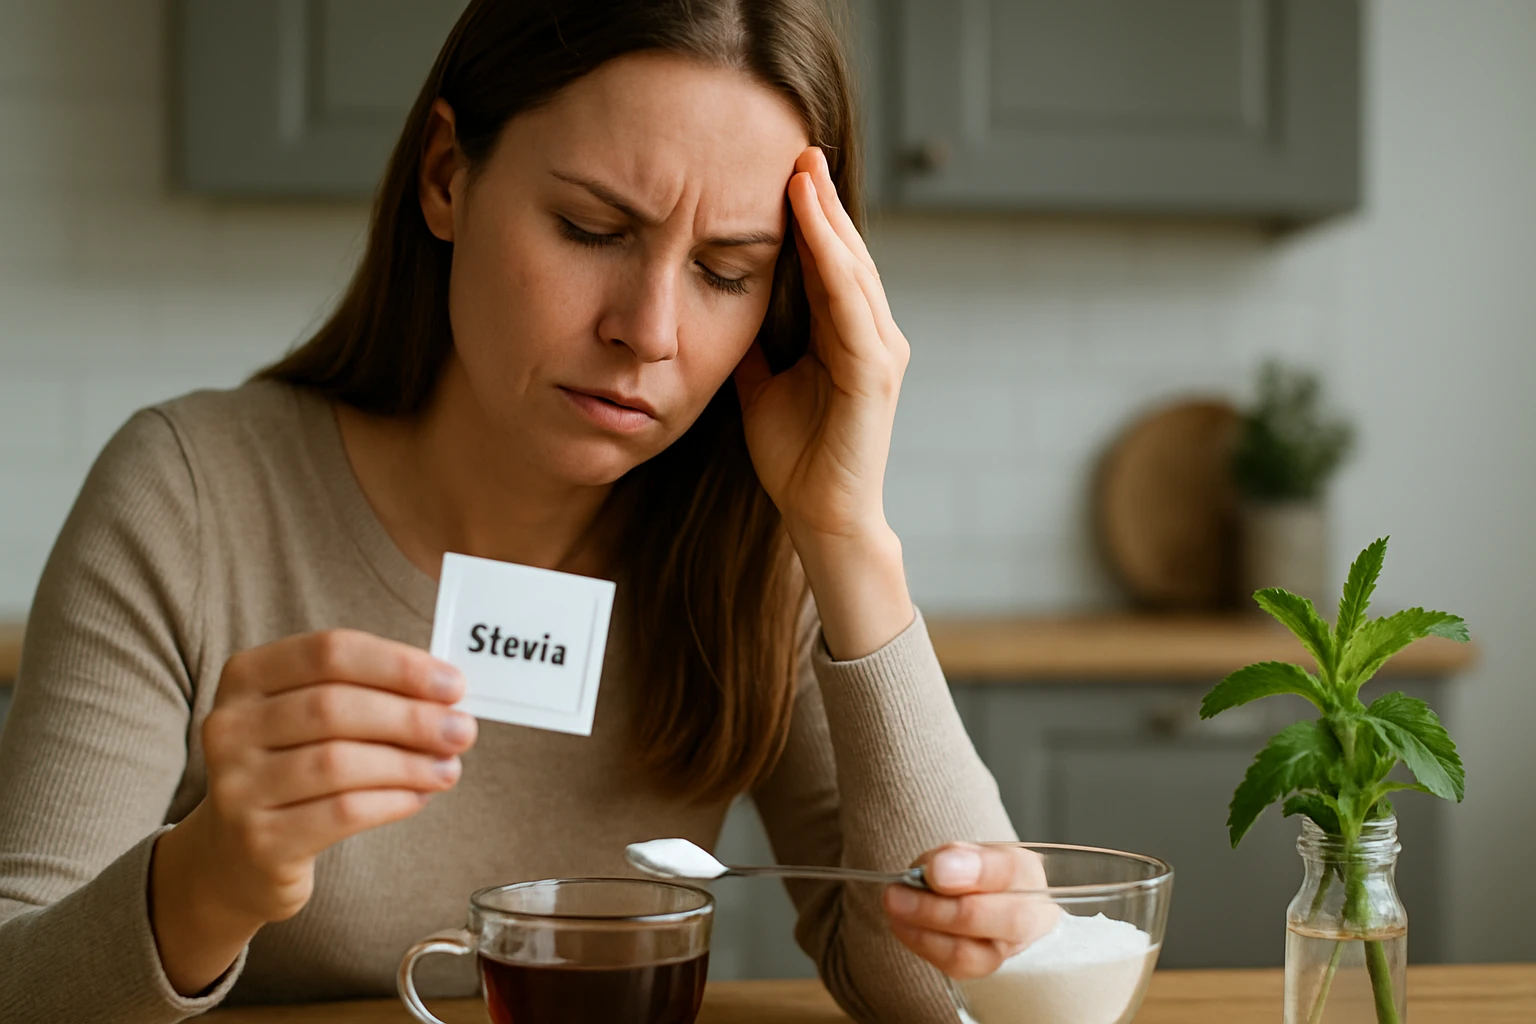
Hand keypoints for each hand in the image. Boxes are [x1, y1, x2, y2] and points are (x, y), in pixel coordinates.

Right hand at [150, 629, 476, 992]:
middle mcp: (230, 726)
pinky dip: (391, 801)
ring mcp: (236, 785)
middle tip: (463, 730)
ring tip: (449, 768)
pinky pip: (339, 812)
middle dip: (411, 718)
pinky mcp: (258, 840)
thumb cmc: (294, 768)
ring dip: (408, 763)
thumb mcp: (314, 718)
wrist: (236, 855)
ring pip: (337, 763)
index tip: (453, 685)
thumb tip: (448, 698)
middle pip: (333, 707)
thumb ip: (371, 695)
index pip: (329, 652)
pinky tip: (419, 796)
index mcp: (247, 677)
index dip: (398, 665)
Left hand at [733, 145, 908, 542]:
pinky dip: (833, 263)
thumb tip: (722, 303)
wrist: (820, 516)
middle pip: (847, 255)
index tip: (785, 171)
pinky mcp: (875, 373)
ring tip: (805, 172)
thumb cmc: (797, 457)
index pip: (829, 264)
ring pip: (853, 270)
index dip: (810, 218)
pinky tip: (814, 228)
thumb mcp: (762, 386)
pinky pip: (852, 305)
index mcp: (845, 336)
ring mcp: (880, 352)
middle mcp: (872, 335)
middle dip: (823, 202)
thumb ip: (755, 345)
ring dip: (829, 220)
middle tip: (800, 149)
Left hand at [882, 842, 1061, 978]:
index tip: (934, 869)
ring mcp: (1007, 950)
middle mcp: (1029, 917)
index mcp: (1026, 873)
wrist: (977, 898)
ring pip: (969, 952)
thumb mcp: (963, 850)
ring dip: (921, 930)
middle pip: (995, 922)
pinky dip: (920, 943)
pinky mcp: (982, 969)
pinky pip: (952, 966)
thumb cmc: (970, 869)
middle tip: (895, 895)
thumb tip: (935, 872)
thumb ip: (954, 857)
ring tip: (892, 906)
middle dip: (939, 909)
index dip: (974, 871)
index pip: (1011, 872)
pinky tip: (901, 923)